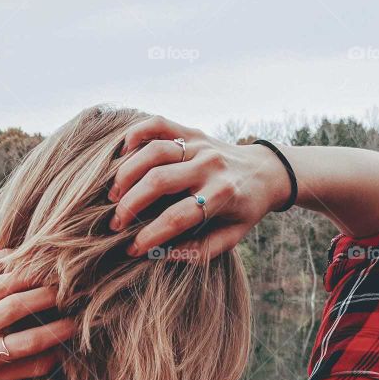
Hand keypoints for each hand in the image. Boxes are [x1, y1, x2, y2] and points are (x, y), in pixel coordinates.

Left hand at [0, 255, 77, 379]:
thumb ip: (30, 368)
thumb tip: (62, 353)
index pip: (26, 342)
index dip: (54, 332)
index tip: (75, 324)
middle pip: (14, 307)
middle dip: (46, 297)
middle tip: (68, 292)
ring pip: (0, 284)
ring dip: (30, 275)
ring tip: (52, 273)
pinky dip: (4, 258)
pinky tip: (24, 257)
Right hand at [107, 116, 291, 259]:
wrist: (266, 171)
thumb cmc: (243, 209)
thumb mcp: (232, 236)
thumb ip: (201, 250)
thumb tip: (162, 255)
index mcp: (222, 194)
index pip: (177, 217)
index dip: (151, 236)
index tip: (132, 250)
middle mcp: (210, 166)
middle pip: (159, 181)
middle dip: (130, 205)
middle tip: (115, 224)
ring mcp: (200, 144)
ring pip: (153, 151)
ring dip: (126, 174)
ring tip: (113, 196)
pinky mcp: (192, 131)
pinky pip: (158, 125)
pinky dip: (135, 134)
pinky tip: (121, 153)